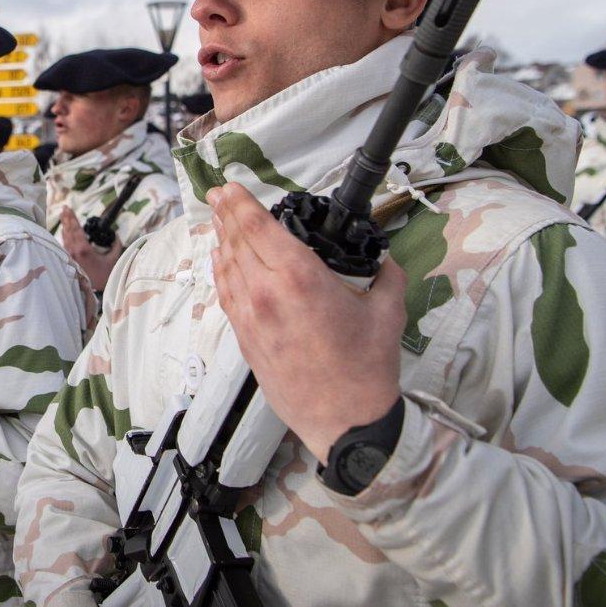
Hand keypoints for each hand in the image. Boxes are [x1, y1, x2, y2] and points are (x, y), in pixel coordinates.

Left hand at [59, 207, 122, 291]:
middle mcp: (73, 251)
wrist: (97, 290)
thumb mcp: (113, 259)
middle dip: (66, 218)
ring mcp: (69, 256)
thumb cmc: (105, 275)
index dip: (72, 218)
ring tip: (63, 215)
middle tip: (64, 207)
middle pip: (68, 231)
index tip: (69, 208)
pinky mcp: (68, 260)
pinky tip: (64, 231)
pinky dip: (64, 236)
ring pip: (65, 237)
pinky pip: (64, 245)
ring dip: (65, 225)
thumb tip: (116, 236)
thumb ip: (115, 246)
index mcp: (84, 249)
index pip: (76, 229)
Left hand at [208, 183, 405, 461]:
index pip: (259, 227)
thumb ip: (384, 275)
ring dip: (222, 240)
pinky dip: (221, 272)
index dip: (241, 202)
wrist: (344, 420)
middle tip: (220, 194)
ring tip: (219, 219)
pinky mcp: (245, 339)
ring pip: (227, 268)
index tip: (231, 186)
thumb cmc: (367, 367)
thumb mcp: (386, 310)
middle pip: (238, 242)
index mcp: (300, 277)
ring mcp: (250, 317)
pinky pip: (226, 295)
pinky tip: (220, 260)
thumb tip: (383, 259)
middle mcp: (266, 292)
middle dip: (227, 214)